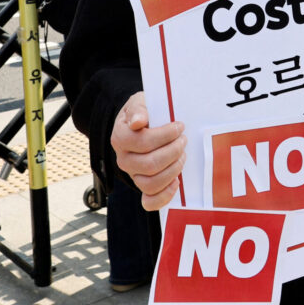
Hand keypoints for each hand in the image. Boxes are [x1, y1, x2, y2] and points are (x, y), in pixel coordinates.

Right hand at [111, 91, 185, 210]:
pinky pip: (149, 201)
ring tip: (182, 155)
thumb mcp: (141, 103)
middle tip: (183, 140)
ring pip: (151, 183)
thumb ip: (139, 110)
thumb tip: (138, 122)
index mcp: (120, 137)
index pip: (142, 142)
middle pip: (150, 164)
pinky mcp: (142, 186)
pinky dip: (164, 195)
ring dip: (173, 169)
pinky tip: (176, 181)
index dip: (165, 135)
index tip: (179, 126)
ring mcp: (132, 174)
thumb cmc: (145, 112)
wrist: (143, 123)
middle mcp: (123, 159)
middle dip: (173, 151)